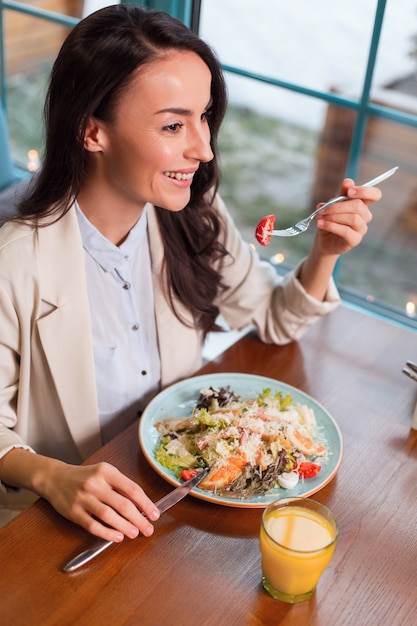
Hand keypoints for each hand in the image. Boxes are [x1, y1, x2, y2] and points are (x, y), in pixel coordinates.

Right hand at [41, 460, 159, 541]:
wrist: (55, 478)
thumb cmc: (85, 477)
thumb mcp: (104, 473)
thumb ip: (120, 486)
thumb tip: (141, 506)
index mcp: (106, 472)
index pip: (132, 489)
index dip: (146, 504)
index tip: (155, 515)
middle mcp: (95, 484)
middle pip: (123, 504)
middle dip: (139, 519)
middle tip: (148, 529)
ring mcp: (83, 498)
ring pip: (108, 516)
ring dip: (124, 527)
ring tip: (134, 534)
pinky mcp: (73, 512)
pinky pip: (93, 525)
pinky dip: (107, 533)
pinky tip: (117, 537)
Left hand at [313, 178, 380, 255]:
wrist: (324, 241)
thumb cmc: (330, 220)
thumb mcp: (332, 205)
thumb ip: (341, 194)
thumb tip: (348, 181)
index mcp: (362, 204)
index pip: (375, 194)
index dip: (365, 191)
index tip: (349, 191)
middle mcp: (365, 216)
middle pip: (358, 205)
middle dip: (337, 206)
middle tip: (322, 209)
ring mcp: (361, 229)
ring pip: (353, 218)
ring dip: (333, 216)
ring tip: (320, 217)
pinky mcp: (355, 240)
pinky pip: (346, 231)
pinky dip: (331, 226)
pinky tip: (320, 224)